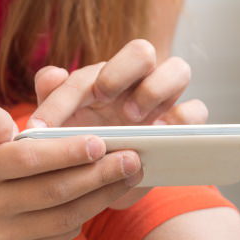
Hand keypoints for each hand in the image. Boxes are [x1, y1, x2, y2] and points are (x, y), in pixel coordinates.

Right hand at [0, 104, 143, 239]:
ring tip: (130, 175)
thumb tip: (0, 119)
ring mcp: (2, 235)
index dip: (66, 153)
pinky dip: (89, 213)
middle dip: (97, 175)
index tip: (100, 142)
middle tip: (131, 159)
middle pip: (53, 192)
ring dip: (102, 196)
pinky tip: (108, 193)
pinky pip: (63, 234)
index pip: (28, 160)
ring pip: (64, 217)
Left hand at [26, 39, 207, 208]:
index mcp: (101, 80)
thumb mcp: (57, 132)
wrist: (101, 188)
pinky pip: (196, 110)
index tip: (43, 127)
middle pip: (141, 51)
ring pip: (178, 69)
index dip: (62, 100)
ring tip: (133, 119)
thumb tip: (52, 74)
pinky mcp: (182, 126)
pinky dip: (184, 119)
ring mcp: (162, 103)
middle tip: (101, 100)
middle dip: (121, 72)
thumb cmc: (78, 149)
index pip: (84, 76)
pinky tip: (160, 138)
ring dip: (155, 90)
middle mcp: (135, 83)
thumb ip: (50, 100)